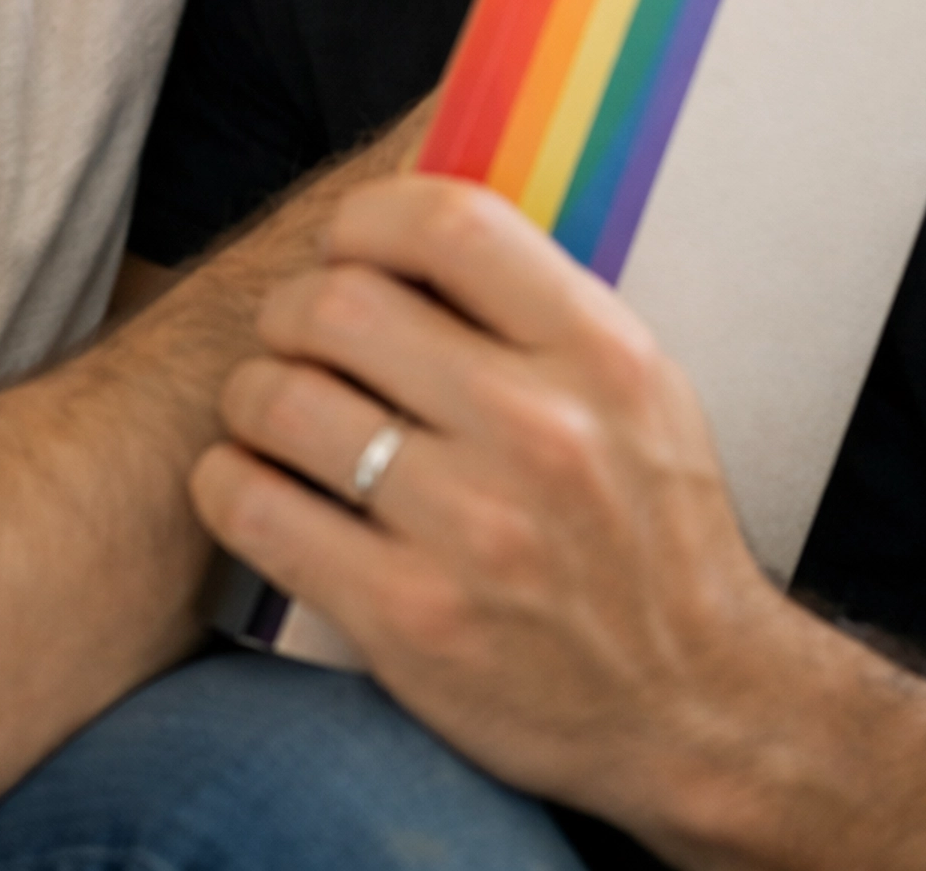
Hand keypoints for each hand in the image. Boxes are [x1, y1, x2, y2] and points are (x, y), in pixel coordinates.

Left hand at [192, 179, 925, 867]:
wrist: (697, 711)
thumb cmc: (651, 528)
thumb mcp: (637, 386)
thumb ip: (535, 302)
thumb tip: (407, 215)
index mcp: (600, 355)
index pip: (448, 224)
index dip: (365, 217)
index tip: (346, 243)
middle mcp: (538, 432)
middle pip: (340, 304)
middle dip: (291, 308)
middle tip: (294, 335)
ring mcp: (470, 530)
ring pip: (281, 398)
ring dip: (251, 391)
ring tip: (268, 406)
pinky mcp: (408, 619)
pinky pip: (257, 508)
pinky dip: (227, 479)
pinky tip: (247, 479)